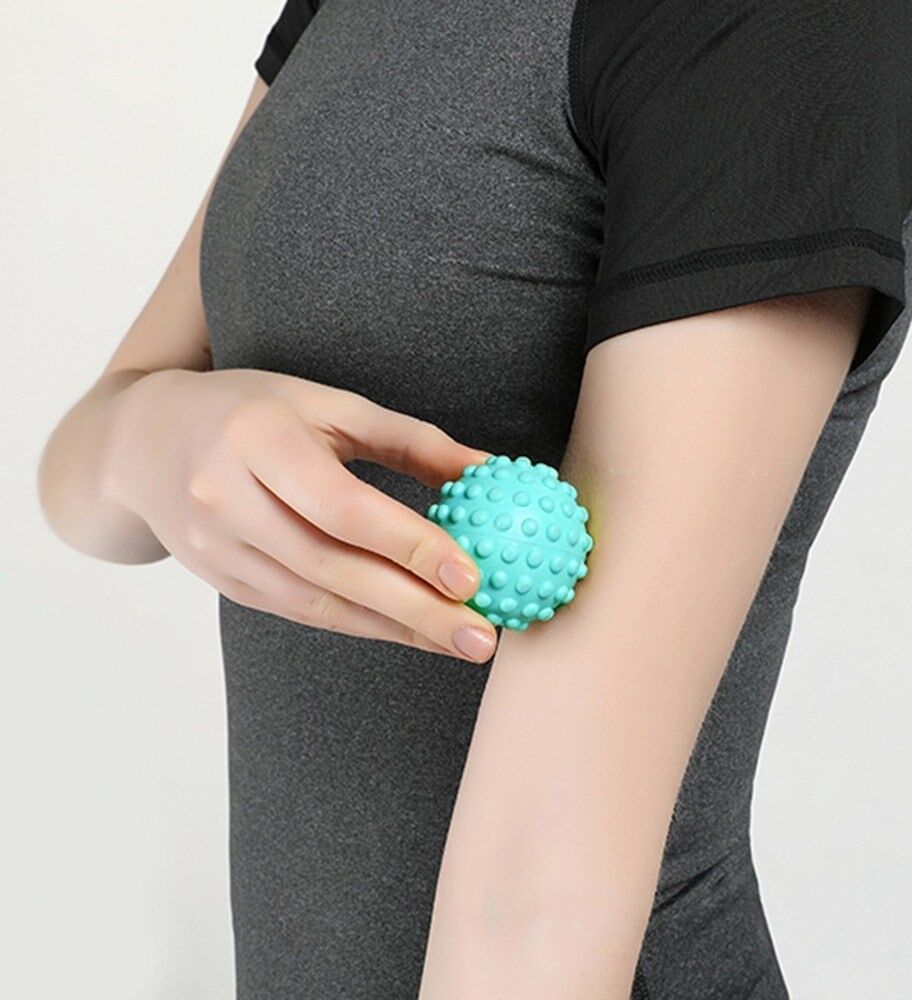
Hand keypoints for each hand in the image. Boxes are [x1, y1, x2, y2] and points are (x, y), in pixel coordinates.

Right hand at [100, 367, 496, 661]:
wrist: (144, 442)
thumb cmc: (253, 411)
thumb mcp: (329, 404)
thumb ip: (411, 440)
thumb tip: (490, 470)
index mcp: (258, 439)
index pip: (342, 506)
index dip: (409, 544)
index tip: (472, 576)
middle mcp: (227, 498)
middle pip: (332, 567)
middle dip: (415, 610)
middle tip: (481, 636)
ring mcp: (217, 548)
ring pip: (316, 602)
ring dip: (394, 629)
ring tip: (459, 643)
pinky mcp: (222, 580)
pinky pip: (299, 611)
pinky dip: (358, 625)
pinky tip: (407, 633)